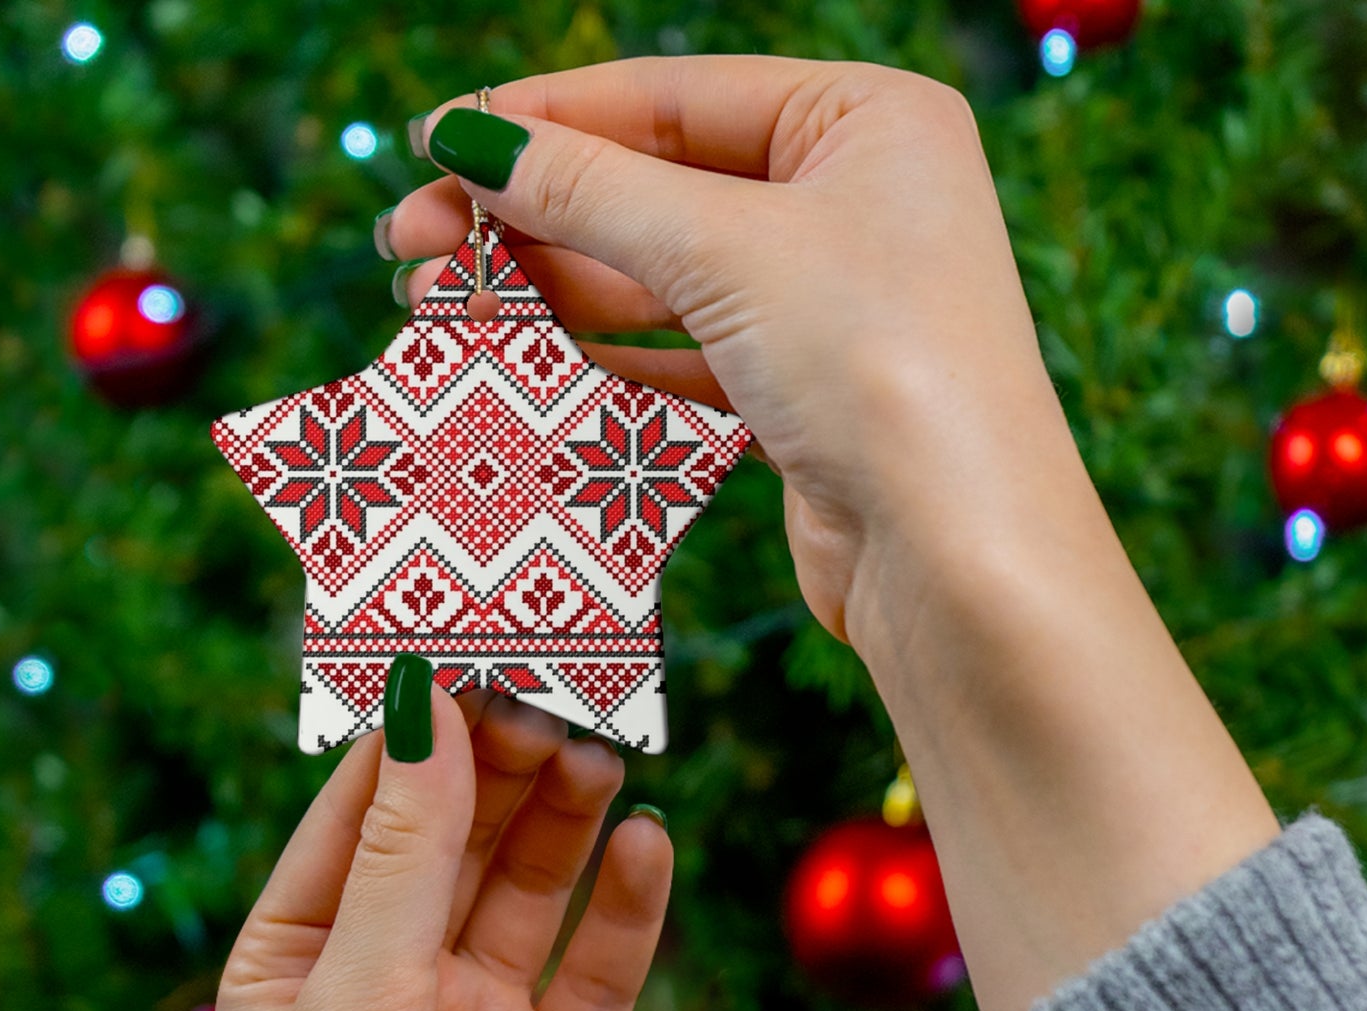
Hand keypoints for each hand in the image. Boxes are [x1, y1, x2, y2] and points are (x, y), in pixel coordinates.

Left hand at [216, 685, 671, 1010]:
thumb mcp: (361, 1000)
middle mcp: (392, 978)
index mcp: (303, 957)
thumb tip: (424, 708)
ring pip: (532, 885)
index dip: (416, 730)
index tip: (472, 645)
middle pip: (458, 836)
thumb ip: (404, 853)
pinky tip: (649, 845)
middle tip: (559, 691)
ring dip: (567, 818)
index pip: (362, 809)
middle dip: (504, 764)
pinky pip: (601, 963)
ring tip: (604, 752)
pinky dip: (628, 904)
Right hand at [385, 56, 1079, 646]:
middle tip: (410, 242)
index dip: (545, 119)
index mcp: (866, 121)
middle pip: (658, 189)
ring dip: (551, 292)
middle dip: (531, 216)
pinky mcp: (805, 396)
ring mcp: (830, 305)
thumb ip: (592, 190)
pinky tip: (524, 362)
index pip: (673, 97)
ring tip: (438, 306)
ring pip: (662, 280)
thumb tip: (471, 141)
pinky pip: (684, 357)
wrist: (956, 557)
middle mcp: (854, 203)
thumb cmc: (878, 366)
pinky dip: (604, 358)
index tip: (435, 143)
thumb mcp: (726, 249)